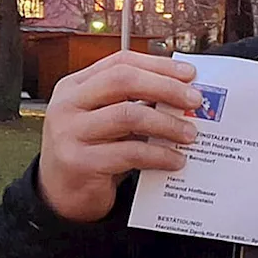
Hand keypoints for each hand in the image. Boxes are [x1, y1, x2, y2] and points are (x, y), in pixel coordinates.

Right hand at [38, 50, 203, 223]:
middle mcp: (67, 104)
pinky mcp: (79, 162)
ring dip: (167, 123)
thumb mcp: (106, 120)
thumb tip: (183, 95)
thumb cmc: (92, 152)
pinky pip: (129, 153)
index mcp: (75, 86)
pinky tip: (176, 160)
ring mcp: (69, 132)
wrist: (62, 195)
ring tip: (190, 134)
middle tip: (195, 100)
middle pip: (123, 81)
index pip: (120, 62)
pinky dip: (159, 155)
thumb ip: (133, 103)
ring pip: (128, 115)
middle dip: (166, 87)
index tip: (190, 74)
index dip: (158, 65)